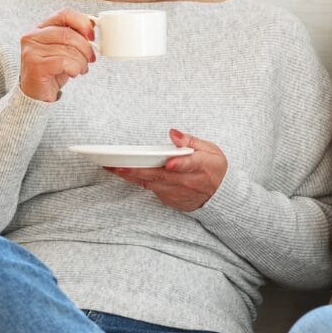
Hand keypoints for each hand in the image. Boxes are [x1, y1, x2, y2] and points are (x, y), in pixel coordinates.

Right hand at [18, 9, 96, 102]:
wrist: (37, 92)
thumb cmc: (53, 69)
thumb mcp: (65, 49)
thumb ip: (74, 36)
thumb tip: (93, 25)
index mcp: (41, 28)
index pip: (64, 14)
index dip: (82, 23)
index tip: (92, 36)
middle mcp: (33, 36)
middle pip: (69, 34)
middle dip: (85, 48)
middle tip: (90, 59)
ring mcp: (32, 50)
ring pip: (68, 50)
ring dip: (81, 62)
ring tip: (79, 69)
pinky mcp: (35, 65)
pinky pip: (64, 62)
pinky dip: (74, 69)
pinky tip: (72, 73)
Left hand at [107, 128, 227, 211]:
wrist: (218, 195)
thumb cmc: (213, 167)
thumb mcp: (211, 150)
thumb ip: (191, 141)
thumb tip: (173, 133)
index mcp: (204, 166)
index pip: (191, 164)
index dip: (179, 164)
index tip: (169, 163)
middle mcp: (190, 182)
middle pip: (163, 175)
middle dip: (140, 170)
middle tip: (120, 164)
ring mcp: (179, 193)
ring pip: (152, 184)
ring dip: (132, 176)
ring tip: (113, 167)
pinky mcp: (170, 199)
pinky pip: (152, 189)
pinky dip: (139, 181)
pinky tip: (124, 172)